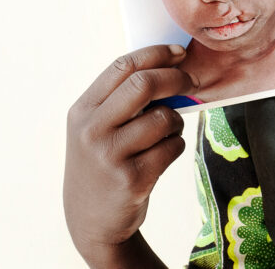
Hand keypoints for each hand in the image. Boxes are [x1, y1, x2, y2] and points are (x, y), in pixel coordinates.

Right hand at [63, 44, 196, 265]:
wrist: (92, 221)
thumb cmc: (103, 163)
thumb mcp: (97, 128)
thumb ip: (123, 99)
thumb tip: (173, 64)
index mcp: (82, 111)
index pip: (122, 67)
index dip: (156, 54)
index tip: (180, 52)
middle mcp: (92, 131)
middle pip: (144, 84)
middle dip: (176, 78)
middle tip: (192, 81)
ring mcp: (110, 156)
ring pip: (164, 118)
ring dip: (177, 121)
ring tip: (168, 132)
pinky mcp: (132, 179)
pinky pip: (172, 146)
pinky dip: (176, 146)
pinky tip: (163, 155)